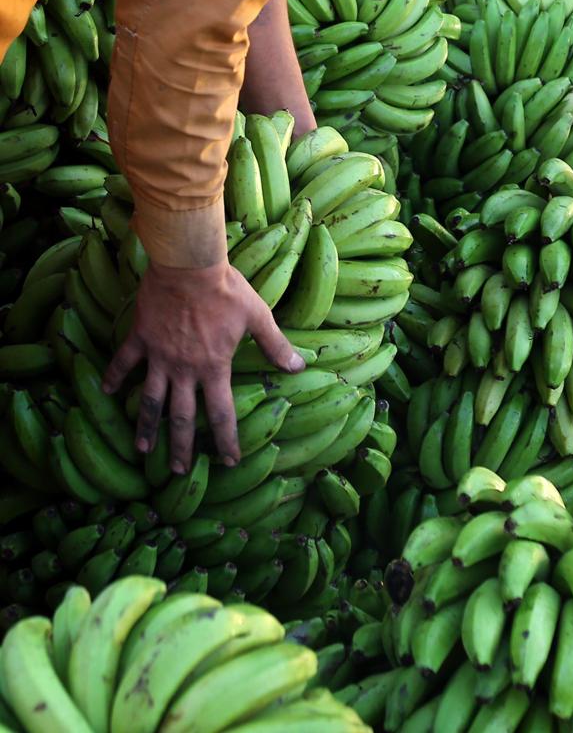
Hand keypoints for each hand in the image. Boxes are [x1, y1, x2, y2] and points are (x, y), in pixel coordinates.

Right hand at [102, 260, 304, 473]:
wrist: (188, 265)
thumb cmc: (226, 289)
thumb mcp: (257, 317)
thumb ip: (276, 345)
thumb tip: (299, 367)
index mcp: (214, 367)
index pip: (220, 413)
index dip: (225, 439)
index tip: (228, 461)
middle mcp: (184, 369)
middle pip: (181, 416)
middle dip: (181, 447)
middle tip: (178, 472)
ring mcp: (159, 355)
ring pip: (150, 399)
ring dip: (146, 426)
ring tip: (143, 449)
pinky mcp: (141, 338)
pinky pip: (123, 362)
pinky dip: (114, 377)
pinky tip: (108, 393)